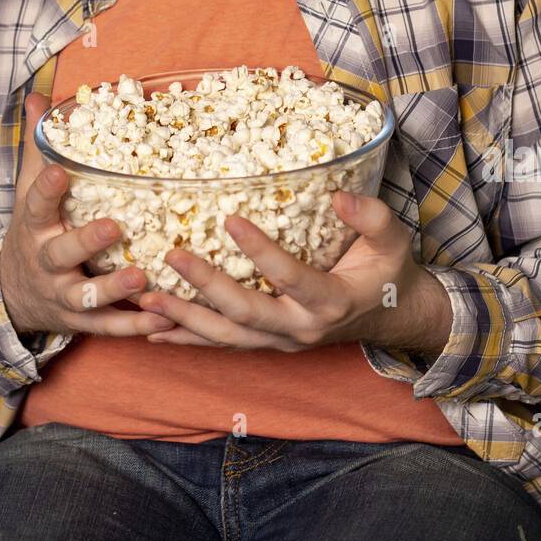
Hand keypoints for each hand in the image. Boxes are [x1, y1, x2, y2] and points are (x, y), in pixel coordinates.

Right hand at [0, 93, 175, 339]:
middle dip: (86, 242)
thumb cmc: (33, 232)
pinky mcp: (81, 321)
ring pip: (86, 296)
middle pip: (61, 253)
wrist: (11, 295)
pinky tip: (164, 320)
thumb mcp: (28, 192)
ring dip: (114, 289)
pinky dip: (135, 326)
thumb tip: (41, 98)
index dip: (46, 190)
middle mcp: (46, 262)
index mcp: (35, 226)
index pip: (36, 205)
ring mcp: (63, 295)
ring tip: (142, 278)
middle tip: (115, 227)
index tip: (60, 173)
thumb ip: (40, 148)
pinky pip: (109, 326)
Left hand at [134, 190, 452, 354]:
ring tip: (147, 297)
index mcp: (331, 300)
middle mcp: (301, 328)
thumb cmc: (389, 271)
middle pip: (246, 312)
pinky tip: (152, 329)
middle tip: (172, 256)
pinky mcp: (268, 345)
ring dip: (185, 319)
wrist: (392, 318)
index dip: (259, 251)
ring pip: (226, 337)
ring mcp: (282, 341)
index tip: (229, 219)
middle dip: (206, 287)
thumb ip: (372, 216)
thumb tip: (339, 195)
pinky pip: (222, 345)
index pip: (289, 277)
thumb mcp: (393, 240)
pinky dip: (186, 339)